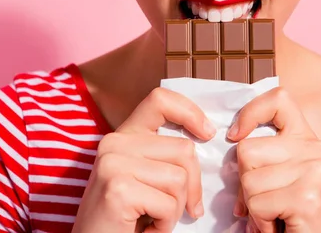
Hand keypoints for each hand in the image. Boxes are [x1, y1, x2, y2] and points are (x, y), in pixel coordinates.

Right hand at [72, 88, 216, 232]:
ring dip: (175, 209)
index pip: (160, 100)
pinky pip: (168, 205)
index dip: (190, 112)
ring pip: (179, 179)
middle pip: (184, 150)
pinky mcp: (117, 189)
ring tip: (152, 218)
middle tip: (172, 209)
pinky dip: (165, 224)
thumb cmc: (126, 217)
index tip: (207, 133)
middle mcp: (114, 143)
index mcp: (123, 135)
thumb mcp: (145, 176)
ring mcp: (113, 164)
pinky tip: (144, 229)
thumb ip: (165, 154)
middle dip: (190, 186)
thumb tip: (207, 133)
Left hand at [227, 87, 320, 232]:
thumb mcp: (283, 176)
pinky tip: (280, 227)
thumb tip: (231, 136)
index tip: (235, 135)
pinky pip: (257, 204)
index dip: (250, 112)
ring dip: (254, 207)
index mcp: (309, 139)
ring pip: (248, 180)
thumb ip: (266, 153)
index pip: (279, 99)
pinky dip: (261, 223)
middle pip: (247, 149)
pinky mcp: (308, 197)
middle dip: (245, 182)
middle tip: (266, 202)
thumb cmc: (295, 217)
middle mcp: (317, 149)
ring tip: (276, 215)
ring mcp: (315, 171)